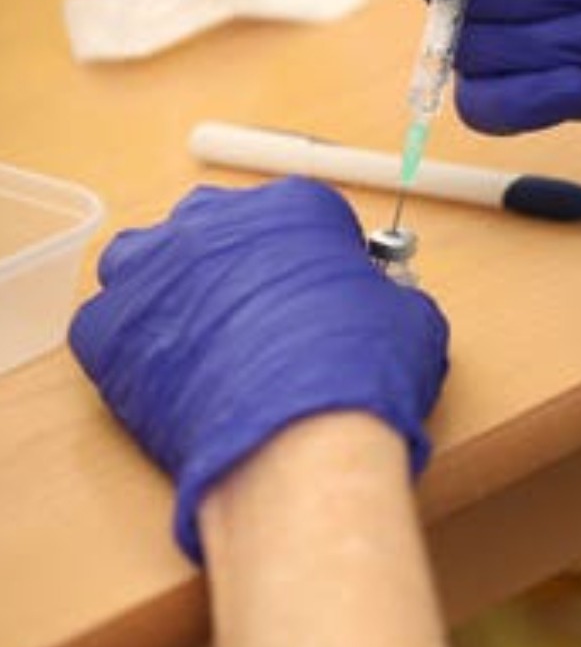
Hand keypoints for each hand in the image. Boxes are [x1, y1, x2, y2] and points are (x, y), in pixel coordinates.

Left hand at [69, 178, 448, 562]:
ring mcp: (152, 271)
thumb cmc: (358, 373)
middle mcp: (214, 221)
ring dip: (175, 292)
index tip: (320, 288)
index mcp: (292, 205)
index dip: (314, 255)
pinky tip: (176, 377)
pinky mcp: (106, 329)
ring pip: (151, 264)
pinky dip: (138, 347)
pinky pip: (112, 325)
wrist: (297, 441)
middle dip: (238, 263)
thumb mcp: (408, 317)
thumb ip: (384, 295)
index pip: (300, 212)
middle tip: (264, 315)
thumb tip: (382, 309)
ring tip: (212, 343)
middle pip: (218, 227)